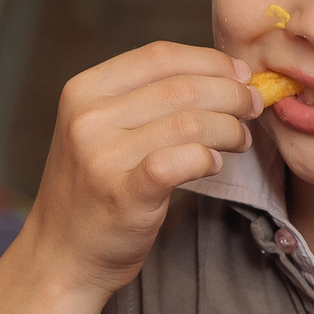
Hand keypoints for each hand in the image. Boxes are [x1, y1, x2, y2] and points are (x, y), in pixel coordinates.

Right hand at [18, 42, 261, 298]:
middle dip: (230, 93)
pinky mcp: (125, 193)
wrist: (61, 258)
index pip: (159, 55)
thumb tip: (221, 73)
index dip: (210, 60)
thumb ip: (143, 99)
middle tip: (253, 107)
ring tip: (240, 139)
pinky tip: (214, 166)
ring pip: (191, 121)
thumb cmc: (94, 192)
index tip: (240, 74)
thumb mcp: (100, 131)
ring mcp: (103, 155)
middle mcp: (88, 117)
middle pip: (181, 86)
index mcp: (84, 90)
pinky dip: (209, 158)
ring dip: (229, 127)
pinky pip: (184, 160)